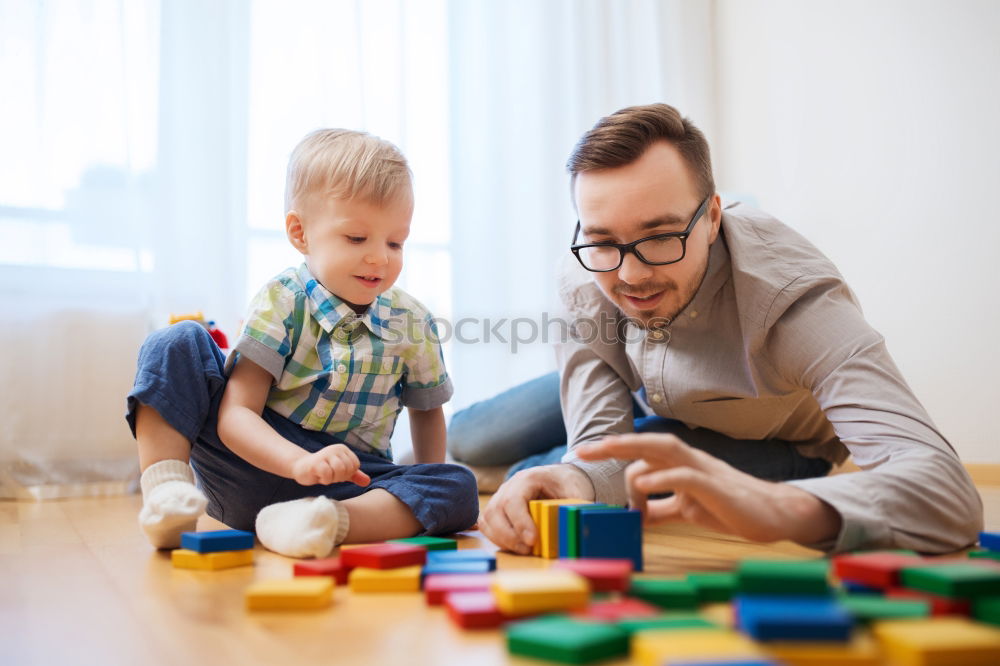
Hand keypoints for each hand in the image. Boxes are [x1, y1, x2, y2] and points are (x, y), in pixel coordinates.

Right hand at [291, 444, 371, 486]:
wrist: (301, 468)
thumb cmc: (323, 469)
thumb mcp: (341, 472)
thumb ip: (354, 475)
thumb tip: (368, 481)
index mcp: (343, 449)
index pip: (355, 466)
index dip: (347, 474)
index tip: (336, 472)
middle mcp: (335, 449)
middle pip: (347, 469)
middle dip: (339, 477)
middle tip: (329, 474)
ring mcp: (325, 454)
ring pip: (339, 471)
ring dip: (332, 479)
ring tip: (324, 475)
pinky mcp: (316, 463)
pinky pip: (327, 475)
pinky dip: (325, 480)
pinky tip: (319, 476)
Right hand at [479, 464, 594, 554]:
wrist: (559, 476)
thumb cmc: (567, 484)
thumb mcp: (576, 493)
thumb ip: (573, 510)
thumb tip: (574, 531)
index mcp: (528, 478)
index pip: (514, 500)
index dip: (520, 522)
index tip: (532, 541)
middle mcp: (509, 485)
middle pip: (495, 510)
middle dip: (509, 535)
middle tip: (528, 550)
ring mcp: (500, 496)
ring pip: (488, 518)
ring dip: (502, 539)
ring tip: (523, 550)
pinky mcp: (497, 508)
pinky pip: (487, 524)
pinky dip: (496, 538)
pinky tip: (514, 546)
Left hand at [575, 433, 840, 545]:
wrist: (775, 515)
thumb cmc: (730, 508)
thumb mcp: (688, 508)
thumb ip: (663, 508)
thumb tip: (636, 516)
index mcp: (681, 465)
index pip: (643, 452)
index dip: (614, 453)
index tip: (585, 456)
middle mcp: (689, 461)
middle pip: (647, 443)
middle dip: (614, 445)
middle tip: (582, 451)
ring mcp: (704, 471)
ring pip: (664, 450)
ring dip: (632, 450)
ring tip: (604, 452)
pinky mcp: (718, 488)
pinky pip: (687, 478)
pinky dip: (664, 479)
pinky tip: (644, 486)